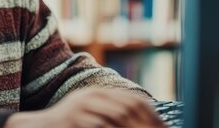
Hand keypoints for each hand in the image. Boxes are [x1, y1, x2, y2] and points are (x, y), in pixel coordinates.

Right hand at [5, 87, 165, 127]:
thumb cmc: (65, 126)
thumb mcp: (88, 115)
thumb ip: (110, 114)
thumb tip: (141, 119)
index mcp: (97, 94)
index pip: (134, 101)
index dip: (153, 116)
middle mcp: (90, 98)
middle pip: (128, 108)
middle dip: (147, 125)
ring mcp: (80, 109)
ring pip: (116, 118)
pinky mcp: (72, 122)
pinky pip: (100, 127)